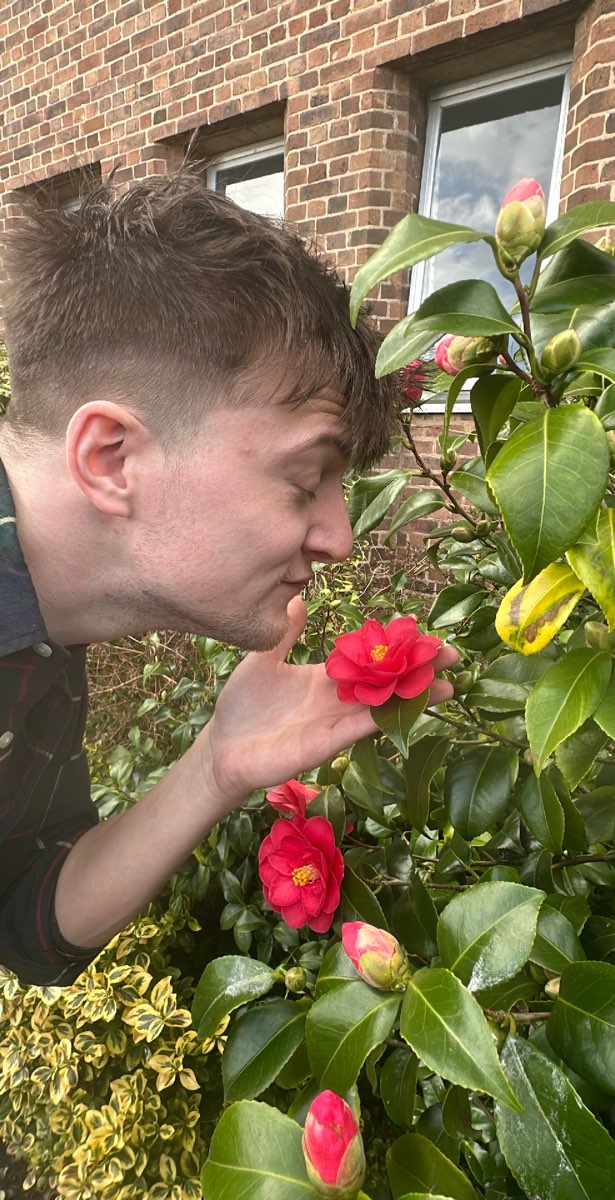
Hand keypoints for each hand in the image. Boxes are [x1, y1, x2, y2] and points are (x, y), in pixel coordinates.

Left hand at [198, 598, 458, 809]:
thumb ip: (284, 633)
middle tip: (452, 655)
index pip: (371, 660)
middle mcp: (338, 701)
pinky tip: (405, 707)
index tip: (425, 633)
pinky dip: (381, 717)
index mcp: (328, 679)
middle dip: (420, 670)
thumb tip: (297, 598)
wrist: (222, 748)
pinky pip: (359, 728)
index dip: (397, 649)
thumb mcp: (263, 660)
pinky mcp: (325, 744)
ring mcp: (335, 724)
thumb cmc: (242, 708)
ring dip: (414, 698)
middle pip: (388, 683)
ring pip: (383, 707)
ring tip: (447, 686)